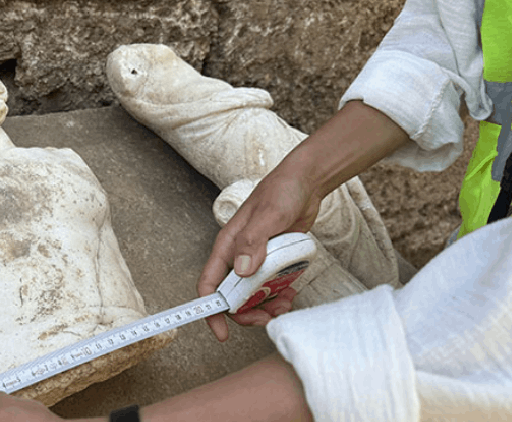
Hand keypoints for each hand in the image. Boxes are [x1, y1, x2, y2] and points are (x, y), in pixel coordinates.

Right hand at [197, 165, 321, 340]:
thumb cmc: (282, 191)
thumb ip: (252, 242)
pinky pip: (271, 287)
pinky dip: (280, 295)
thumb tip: (241, 271)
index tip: (222, 333)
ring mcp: (256, 260)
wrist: (305, 182)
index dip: (212, 311)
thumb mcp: (268, 215)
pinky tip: (292, 291)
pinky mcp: (272, 261)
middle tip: (270, 316)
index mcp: (227, 247)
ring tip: (286, 302)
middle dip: (249, 313)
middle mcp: (238, 256)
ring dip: (268, 306)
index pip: (209, 285)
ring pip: (254, 296)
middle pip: (233, 298)